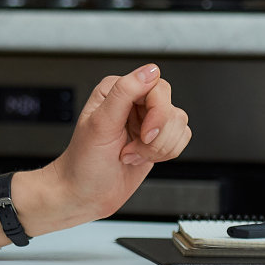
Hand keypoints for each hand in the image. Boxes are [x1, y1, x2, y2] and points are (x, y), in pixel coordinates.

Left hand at [47, 63, 190, 222]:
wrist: (85, 194)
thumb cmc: (84, 161)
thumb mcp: (100, 124)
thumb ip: (125, 93)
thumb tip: (149, 71)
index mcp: (116, 90)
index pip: (156, 86)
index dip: (157, 112)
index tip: (145, 133)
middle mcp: (133, 102)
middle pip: (170, 107)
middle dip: (157, 135)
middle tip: (135, 147)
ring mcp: (146, 122)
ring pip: (179, 125)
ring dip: (158, 148)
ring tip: (131, 154)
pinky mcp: (156, 140)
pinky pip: (181, 139)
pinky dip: (164, 154)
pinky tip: (140, 158)